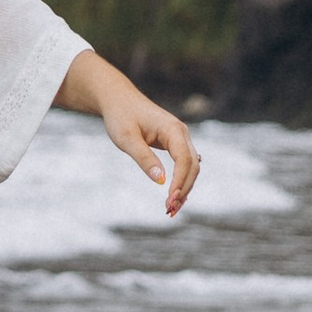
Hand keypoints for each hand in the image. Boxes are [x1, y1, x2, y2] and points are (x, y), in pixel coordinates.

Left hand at [98, 77, 198, 215]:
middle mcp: (181, 133)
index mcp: (172, 129)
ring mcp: (179, 138)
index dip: (179, 182)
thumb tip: (161, 181)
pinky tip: (173, 196)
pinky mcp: (174, 143)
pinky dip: (180, 180)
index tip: (169, 200)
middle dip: (183, 189)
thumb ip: (144, 158)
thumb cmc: (121, 116)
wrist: (118, 100)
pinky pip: (184, 164)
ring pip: (191, 167)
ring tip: (170, 209)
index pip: (184, 160)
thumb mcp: (127, 139)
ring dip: (183, 188)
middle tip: (169, 211)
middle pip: (192, 166)